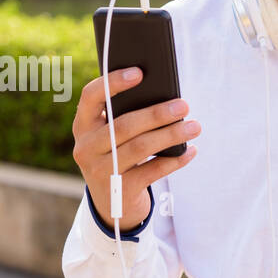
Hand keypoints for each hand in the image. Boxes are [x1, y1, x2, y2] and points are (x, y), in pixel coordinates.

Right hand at [71, 67, 199, 229]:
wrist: (111, 204)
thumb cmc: (116, 156)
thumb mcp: (109, 136)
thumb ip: (123, 116)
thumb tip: (163, 95)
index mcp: (82, 126)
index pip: (91, 97)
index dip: (113, 83)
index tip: (139, 73)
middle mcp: (86, 148)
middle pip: (124, 125)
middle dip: (157, 114)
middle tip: (184, 105)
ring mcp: (100, 171)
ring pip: (140, 147)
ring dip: (171, 135)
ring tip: (194, 126)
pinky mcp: (119, 191)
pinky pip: (152, 171)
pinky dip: (174, 160)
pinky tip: (189, 151)